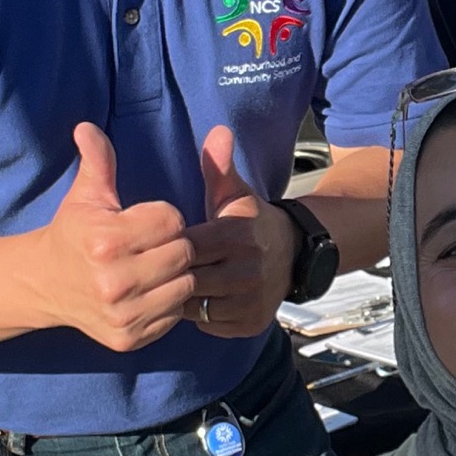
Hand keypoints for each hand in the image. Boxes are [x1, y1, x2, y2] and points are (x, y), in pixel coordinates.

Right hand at [35, 123, 197, 351]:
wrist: (44, 284)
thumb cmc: (73, 233)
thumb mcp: (85, 195)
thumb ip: (97, 160)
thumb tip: (86, 126)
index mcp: (106, 241)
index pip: (172, 221)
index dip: (164, 217)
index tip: (145, 221)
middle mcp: (114, 282)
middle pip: (183, 254)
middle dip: (174, 245)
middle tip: (154, 245)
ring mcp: (122, 314)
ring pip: (184, 287)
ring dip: (176, 275)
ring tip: (154, 267)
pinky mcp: (129, 338)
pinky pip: (174, 316)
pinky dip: (169, 303)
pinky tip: (149, 291)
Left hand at [184, 125, 299, 337]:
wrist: (293, 255)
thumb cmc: (251, 222)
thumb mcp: (235, 193)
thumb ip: (218, 166)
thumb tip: (218, 131)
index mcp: (236, 236)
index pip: (184, 247)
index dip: (169, 247)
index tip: (161, 244)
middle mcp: (247, 271)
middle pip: (188, 280)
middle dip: (173, 275)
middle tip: (164, 268)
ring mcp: (251, 301)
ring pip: (196, 306)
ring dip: (184, 297)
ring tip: (182, 283)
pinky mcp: (252, 323)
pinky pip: (210, 324)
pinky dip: (202, 315)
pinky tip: (202, 298)